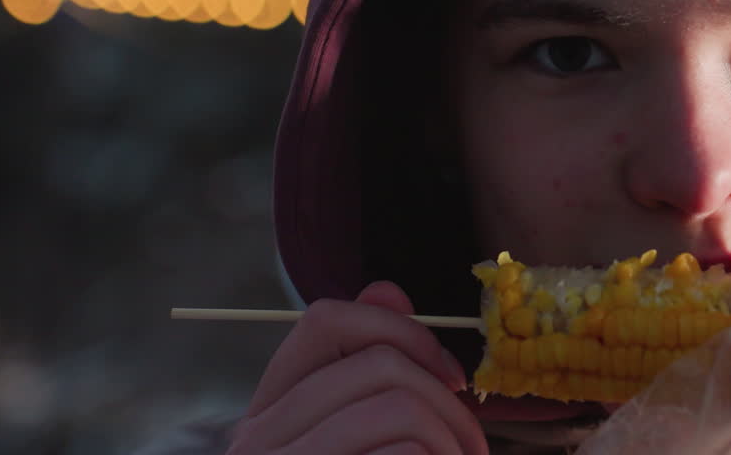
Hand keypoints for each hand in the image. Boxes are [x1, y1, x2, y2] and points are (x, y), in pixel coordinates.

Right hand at [227, 282, 488, 454]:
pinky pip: (402, 454)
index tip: (451, 375)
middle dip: (445, 402)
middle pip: (375, 364)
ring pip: (397, 409)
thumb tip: (389, 291)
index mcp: (269, 410)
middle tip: (473, 446)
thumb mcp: (358, 434)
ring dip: (449, 440)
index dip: (398, 328)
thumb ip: (366, 369)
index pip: (323, 322)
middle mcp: (257, 436)